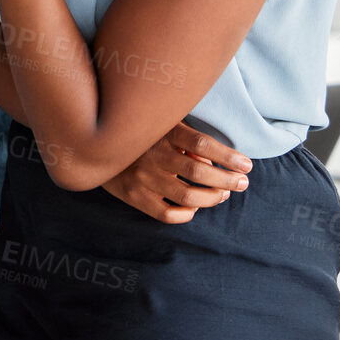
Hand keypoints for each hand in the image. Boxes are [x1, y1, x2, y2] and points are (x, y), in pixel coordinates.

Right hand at [100, 122, 251, 223]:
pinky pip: (167, 214)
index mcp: (162, 133)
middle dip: (228, 180)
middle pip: (199, 172)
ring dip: (212, 198)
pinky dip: (186, 214)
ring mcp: (142, 178)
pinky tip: (193, 208)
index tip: (247, 164)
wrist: (93, 146)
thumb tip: (210, 161)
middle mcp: (152, 155)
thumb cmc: (138, 135)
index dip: (229, 157)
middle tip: (242, 183)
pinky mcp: (133, 196)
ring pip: (188, 196)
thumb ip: (186, 138)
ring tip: (222, 194)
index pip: (203, 144)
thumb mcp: (161, 126)